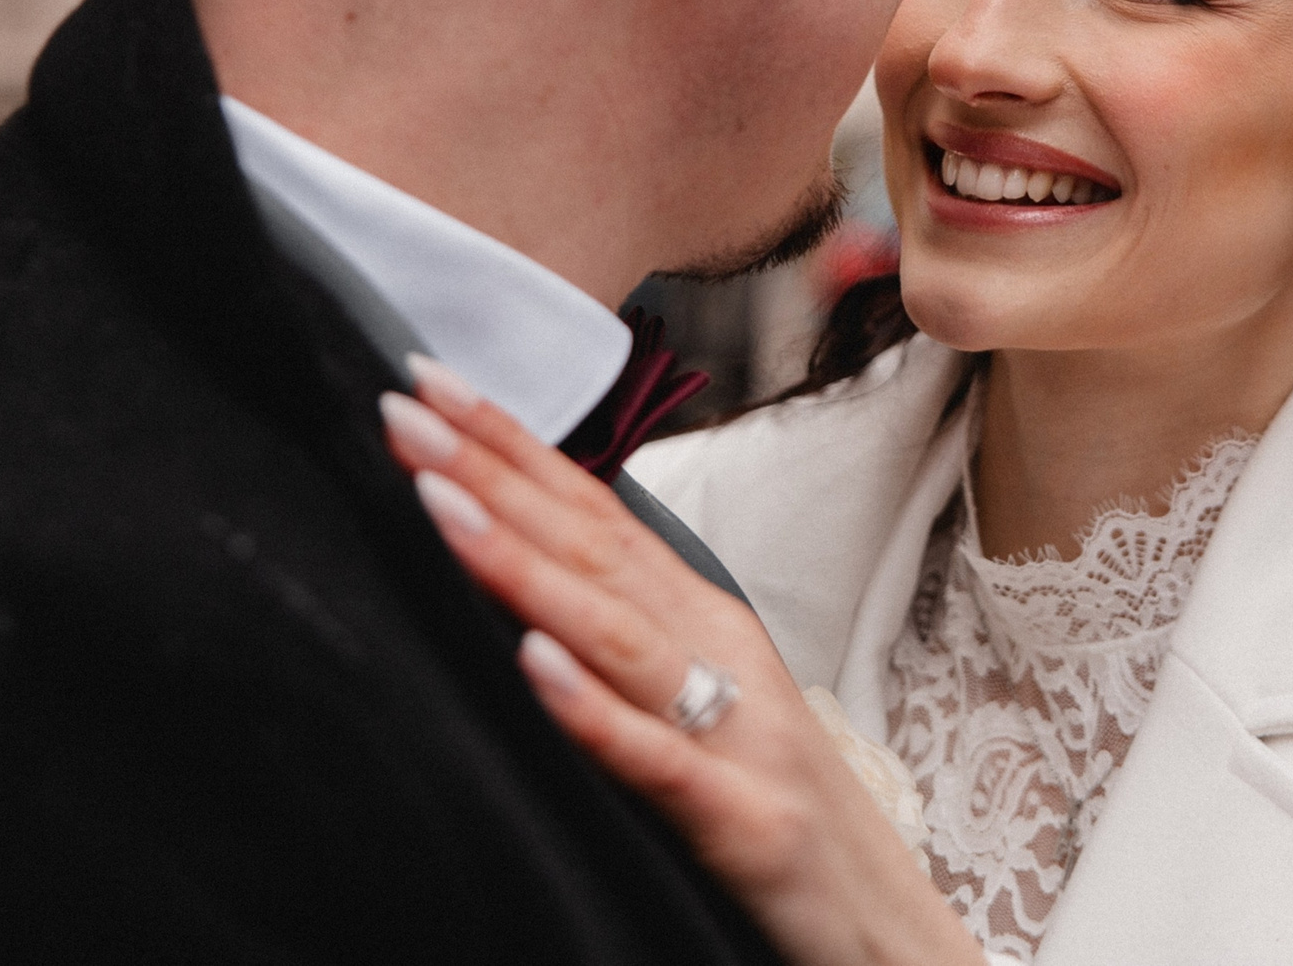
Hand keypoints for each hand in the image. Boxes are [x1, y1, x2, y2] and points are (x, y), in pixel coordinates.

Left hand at [379, 362, 981, 965]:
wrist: (888, 935)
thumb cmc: (780, 815)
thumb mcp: (701, 711)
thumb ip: (624, 645)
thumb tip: (516, 588)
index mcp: (705, 624)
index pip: (596, 513)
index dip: (515, 446)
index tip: (431, 382)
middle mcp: (722, 658)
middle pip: (594, 548)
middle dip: (495, 472)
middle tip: (404, 406)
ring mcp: (737, 736)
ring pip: (615, 632)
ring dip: (521, 561)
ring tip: (439, 499)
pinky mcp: (743, 822)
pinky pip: (657, 759)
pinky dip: (591, 705)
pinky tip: (530, 658)